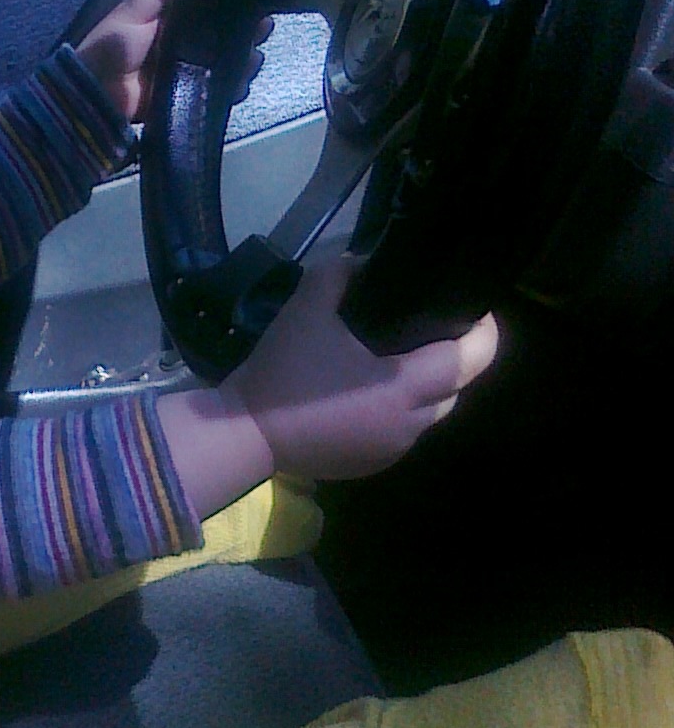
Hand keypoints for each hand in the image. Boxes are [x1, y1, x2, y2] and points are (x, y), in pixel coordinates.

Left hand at [75, 0, 270, 121]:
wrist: (99, 91)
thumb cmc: (115, 43)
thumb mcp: (134, 8)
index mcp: (175, 20)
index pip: (212, 9)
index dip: (234, 4)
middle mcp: (188, 44)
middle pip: (227, 37)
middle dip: (248, 33)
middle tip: (262, 28)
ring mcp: (192, 71)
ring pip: (229, 64)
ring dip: (245, 61)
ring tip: (254, 58)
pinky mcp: (192, 95)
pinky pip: (219, 91)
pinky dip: (233, 88)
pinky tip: (242, 82)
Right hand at [217, 257, 499, 481]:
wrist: (244, 432)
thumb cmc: (282, 371)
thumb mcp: (307, 309)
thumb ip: (340, 276)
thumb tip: (363, 263)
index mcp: (401, 387)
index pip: (469, 361)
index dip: (484, 334)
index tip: (477, 310)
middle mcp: (409, 425)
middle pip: (455, 389)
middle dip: (454, 360)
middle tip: (430, 328)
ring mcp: (393, 450)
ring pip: (430, 413)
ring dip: (425, 386)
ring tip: (400, 357)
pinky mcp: (374, 464)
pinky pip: (404, 431)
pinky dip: (400, 409)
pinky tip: (369, 390)